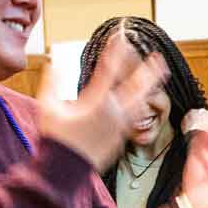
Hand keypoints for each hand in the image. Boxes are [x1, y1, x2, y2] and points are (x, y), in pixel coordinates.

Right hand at [38, 33, 167, 169]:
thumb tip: (52, 63)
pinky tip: (143, 98)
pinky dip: (141, 103)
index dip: (116, 51)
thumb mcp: (48, 107)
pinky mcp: (121, 138)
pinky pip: (136, 116)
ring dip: (149, 87)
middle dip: (148, 70)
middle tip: (159, 57)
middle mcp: (114, 113)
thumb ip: (51, 83)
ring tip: (158, 76)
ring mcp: (120, 126)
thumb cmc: (55, 139)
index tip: (120, 37)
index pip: (110, 70)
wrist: (65, 170)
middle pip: (137, 87)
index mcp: (97, 102)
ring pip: (141, 102)